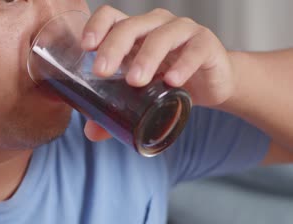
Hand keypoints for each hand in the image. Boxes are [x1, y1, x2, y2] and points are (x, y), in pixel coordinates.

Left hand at [80, 6, 234, 141]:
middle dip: (113, 47)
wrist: (211, 84)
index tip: (86, 47)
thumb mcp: (140, 94)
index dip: (96, 26)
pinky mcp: (206, 44)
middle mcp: (155, 25)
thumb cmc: (168, 81)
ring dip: (146, 58)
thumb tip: (91, 133)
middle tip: (102, 72)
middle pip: (130, 26)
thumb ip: (115, 110)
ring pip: (161, 36)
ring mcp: (182, 31)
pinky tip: (172, 81)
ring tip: (135, 81)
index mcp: (134, 32)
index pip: (111, 17)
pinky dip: (183, 65)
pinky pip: (195, 50)